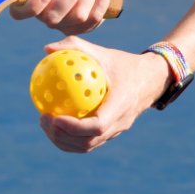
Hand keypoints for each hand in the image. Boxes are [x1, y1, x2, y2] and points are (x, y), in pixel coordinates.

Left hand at [38, 36, 171, 152]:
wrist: (151, 79)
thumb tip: (46, 49)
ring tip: (44, 123)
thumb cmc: (123, 63)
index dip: (74, 127)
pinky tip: (53, 122)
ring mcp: (116, 131)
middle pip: (88, 142)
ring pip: (87, 146)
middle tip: (43, 119)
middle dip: (62, 136)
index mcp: (121, 105)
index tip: (54, 117)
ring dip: (63, 140)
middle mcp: (120, 123)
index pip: (97, 126)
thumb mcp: (102, 52)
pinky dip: (69, 137)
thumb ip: (75, 47)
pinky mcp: (111, 133)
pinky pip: (88, 141)